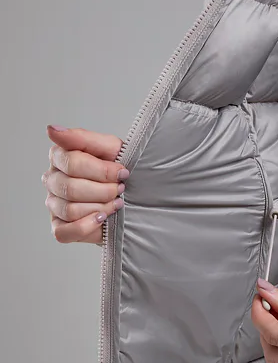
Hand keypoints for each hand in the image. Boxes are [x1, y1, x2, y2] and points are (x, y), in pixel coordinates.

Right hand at [42, 125, 127, 243]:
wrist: (140, 197)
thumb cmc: (122, 171)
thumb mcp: (111, 149)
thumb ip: (82, 138)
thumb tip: (51, 130)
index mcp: (60, 157)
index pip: (72, 163)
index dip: (102, 171)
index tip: (122, 172)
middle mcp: (53, 180)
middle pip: (71, 188)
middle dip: (104, 191)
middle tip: (120, 189)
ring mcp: (54, 204)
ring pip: (70, 209)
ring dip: (101, 207)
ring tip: (116, 203)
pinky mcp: (60, 227)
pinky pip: (64, 232)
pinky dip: (85, 227)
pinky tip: (101, 218)